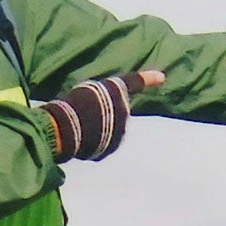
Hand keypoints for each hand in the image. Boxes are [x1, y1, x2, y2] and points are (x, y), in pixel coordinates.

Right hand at [40, 70, 164, 161]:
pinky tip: (79, 139)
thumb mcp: (85, 93)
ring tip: (78, 127)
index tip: (162, 77)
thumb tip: (104, 116)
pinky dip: (92, 144)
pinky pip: (102, 145)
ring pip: (109, 130)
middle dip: (103, 114)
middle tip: (82, 114)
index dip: (148, 78)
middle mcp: (123, 111)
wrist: (64, 128)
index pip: (134, 82)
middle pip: (115, 112)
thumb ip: (101, 99)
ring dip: (96, 130)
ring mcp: (120, 132)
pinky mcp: (111, 148)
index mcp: (116, 91)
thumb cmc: (68, 105)